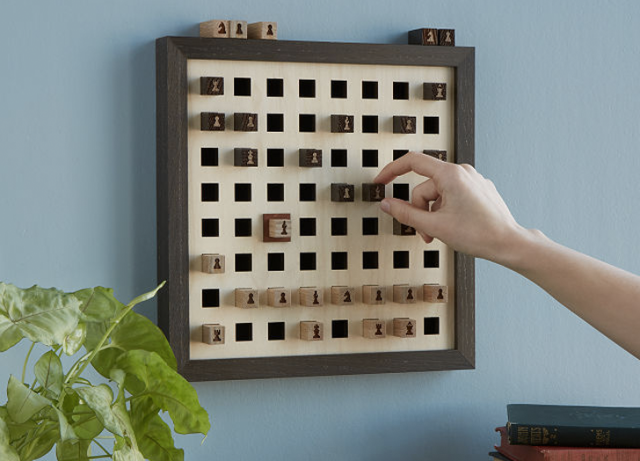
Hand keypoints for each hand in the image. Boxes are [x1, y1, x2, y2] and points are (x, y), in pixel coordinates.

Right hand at [374, 152, 526, 263]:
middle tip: (425, 233)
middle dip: (420, 210)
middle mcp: (462, 172)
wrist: (508, 243)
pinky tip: (455, 226)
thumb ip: (406, 214)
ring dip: (433, 214)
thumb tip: (387, 204)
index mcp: (451, 174)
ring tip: (442, 233)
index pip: (412, 162)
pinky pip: (452, 196)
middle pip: (425, 187)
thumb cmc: (479, 234)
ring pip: (439, 194)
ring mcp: (472, 180)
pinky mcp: (478, 190)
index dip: (392, 171)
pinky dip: (446, 211)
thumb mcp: (434, 226)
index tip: (381, 181)